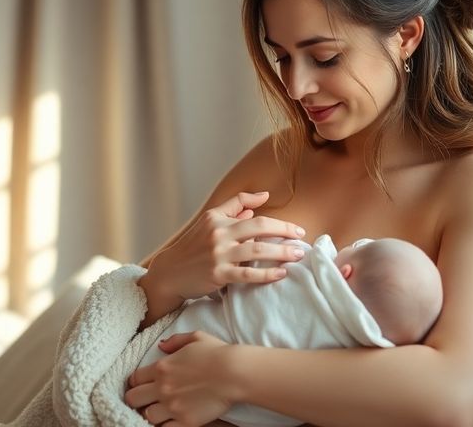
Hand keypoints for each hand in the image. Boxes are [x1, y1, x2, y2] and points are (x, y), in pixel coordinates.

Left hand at [125, 331, 241, 426]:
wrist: (235, 373)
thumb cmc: (218, 353)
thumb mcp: (196, 337)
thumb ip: (175, 341)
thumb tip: (161, 345)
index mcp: (161, 367)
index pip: (134, 379)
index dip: (135, 383)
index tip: (142, 385)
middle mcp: (162, 388)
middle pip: (133, 399)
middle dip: (136, 400)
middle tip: (145, 401)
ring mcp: (173, 406)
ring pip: (147, 416)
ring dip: (152, 414)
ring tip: (160, 412)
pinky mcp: (185, 421)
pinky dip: (165, 426)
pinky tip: (171, 421)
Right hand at [142, 191, 305, 300]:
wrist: (170, 273)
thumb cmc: (193, 247)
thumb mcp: (209, 221)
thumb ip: (234, 207)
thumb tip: (262, 197)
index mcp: (216, 218)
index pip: (253, 214)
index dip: (277, 220)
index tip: (295, 229)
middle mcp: (218, 233)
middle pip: (259, 227)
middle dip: (284, 231)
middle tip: (302, 238)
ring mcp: (218, 254)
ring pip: (257, 250)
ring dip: (281, 252)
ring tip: (297, 255)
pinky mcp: (218, 274)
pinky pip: (248, 273)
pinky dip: (267, 273)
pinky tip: (280, 274)